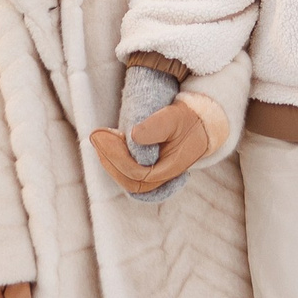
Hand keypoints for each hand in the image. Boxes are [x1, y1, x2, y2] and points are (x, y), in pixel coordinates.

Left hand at [90, 84, 224, 201]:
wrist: (201, 123)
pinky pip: (128, 171)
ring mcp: (155, 174)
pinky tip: (108, 140)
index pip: (138, 173)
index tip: (104, 134)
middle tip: (96, 135)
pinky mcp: (148, 167)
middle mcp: (162, 176)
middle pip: (129, 180)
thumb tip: (134, 135)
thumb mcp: (174, 117)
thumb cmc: (188, 120)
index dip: (118, 157)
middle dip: (109, 159)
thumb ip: (157, 126)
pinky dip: (114, 158)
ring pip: (127, 178)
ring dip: (109, 159)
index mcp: (171, 168)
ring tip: (100, 137)